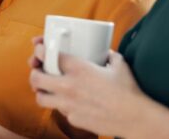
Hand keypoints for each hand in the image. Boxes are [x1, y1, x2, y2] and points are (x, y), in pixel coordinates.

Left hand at [28, 38, 144, 136]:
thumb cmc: (128, 89)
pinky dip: (61, 106)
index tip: (40, 49)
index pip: (47, 55)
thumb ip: (107, 54)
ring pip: (40, 98)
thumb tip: (104, 51)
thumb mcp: (118, 63)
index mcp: (78, 68)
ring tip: (48, 90)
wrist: (134, 117)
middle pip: (35, 78)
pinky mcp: (73, 119)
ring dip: (42, 92)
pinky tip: (70, 102)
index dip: (40, 50)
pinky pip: (59, 111)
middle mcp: (69, 86)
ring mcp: (69, 105)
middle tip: (39, 72)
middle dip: (34, 73)